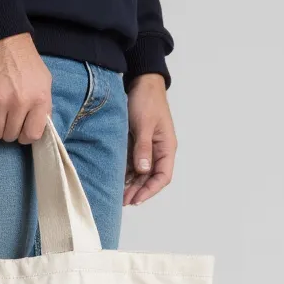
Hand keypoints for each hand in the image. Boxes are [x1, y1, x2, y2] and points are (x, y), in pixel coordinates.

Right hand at [0, 33, 51, 144]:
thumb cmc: (20, 58)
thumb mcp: (43, 79)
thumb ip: (42, 106)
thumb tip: (35, 128)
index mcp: (39, 97)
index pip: (33, 135)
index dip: (26, 134)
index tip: (21, 127)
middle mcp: (20, 102)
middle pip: (13, 135)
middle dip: (10, 128)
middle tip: (6, 114)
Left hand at [124, 74, 176, 205]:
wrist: (141, 81)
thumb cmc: (147, 99)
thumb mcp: (144, 124)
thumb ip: (143, 147)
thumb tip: (142, 170)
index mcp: (166, 147)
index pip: (163, 176)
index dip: (150, 190)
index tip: (136, 199)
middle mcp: (159, 151)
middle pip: (151, 178)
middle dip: (139, 191)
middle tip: (123, 202)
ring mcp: (148, 148)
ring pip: (141, 174)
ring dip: (131, 185)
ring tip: (119, 196)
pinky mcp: (137, 144)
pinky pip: (133, 164)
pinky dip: (126, 174)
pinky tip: (117, 182)